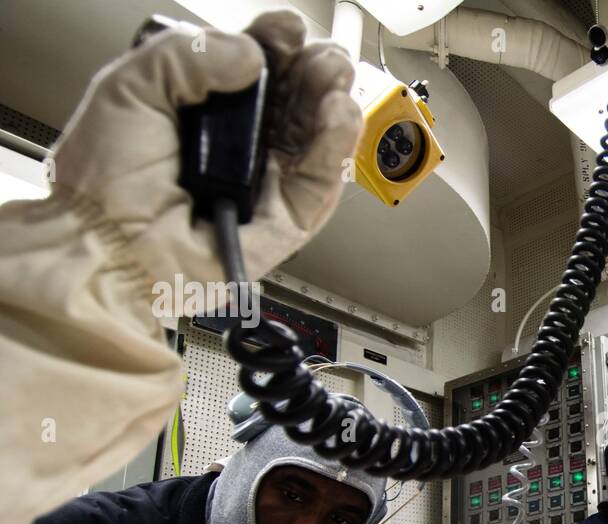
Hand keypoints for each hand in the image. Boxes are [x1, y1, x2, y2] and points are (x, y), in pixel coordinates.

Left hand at [51, 10, 360, 293]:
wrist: (104, 243)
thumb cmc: (104, 181)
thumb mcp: (130, 87)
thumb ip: (188, 54)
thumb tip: (249, 54)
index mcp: (203, 115)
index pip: (255, 74)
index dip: (275, 48)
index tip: (284, 31)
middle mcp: (238, 151)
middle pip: (295, 105)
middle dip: (316, 73)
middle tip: (324, 57)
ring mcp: (263, 187)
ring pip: (316, 142)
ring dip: (334, 105)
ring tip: (335, 79)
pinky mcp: (284, 225)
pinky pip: (320, 185)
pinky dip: (337, 148)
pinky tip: (338, 116)